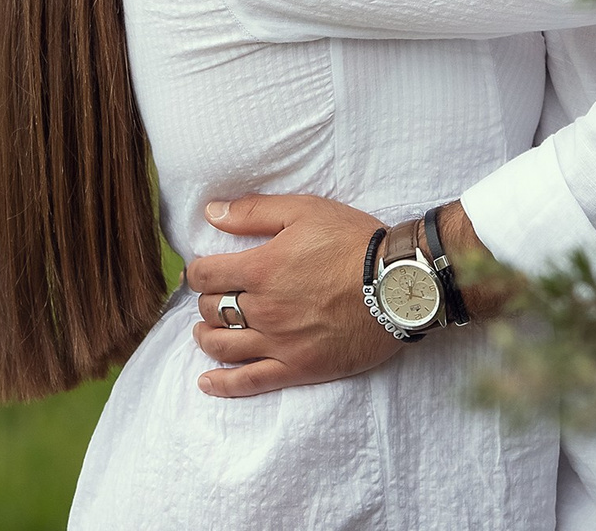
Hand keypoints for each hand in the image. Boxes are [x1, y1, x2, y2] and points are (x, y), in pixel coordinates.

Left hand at [179, 194, 397, 396]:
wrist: (399, 285)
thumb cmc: (353, 243)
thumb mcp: (304, 211)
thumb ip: (253, 212)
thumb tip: (210, 213)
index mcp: (260, 269)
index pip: (206, 275)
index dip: (197, 272)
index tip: (201, 271)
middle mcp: (263, 309)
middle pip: (213, 310)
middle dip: (207, 301)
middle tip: (214, 296)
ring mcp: (280, 343)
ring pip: (223, 346)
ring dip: (206, 338)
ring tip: (204, 332)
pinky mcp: (299, 368)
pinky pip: (251, 382)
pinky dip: (223, 385)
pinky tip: (206, 382)